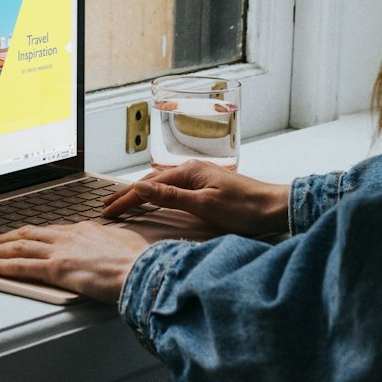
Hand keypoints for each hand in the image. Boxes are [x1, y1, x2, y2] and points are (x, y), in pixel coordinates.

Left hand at [0, 220, 150, 303]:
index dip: (29, 235)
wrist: (141, 270)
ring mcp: (60, 251)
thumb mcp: (123, 245)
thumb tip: (112, 249)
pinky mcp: (57, 268)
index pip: (49, 231)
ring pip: (19, 247)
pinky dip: (2, 267)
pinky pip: (22, 267)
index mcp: (83, 229)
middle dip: (4, 239)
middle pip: (27, 234)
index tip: (18, 238)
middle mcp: (68, 236)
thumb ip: (110, 245)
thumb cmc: (137, 262)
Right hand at [103, 160, 289, 238]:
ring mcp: (199, 176)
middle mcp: (191, 169)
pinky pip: (173, 186)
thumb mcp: (205, 205)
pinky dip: (156, 193)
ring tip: (124, 201)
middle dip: (127, 194)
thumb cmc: (244, 208)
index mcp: (188, 172)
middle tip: (107, 206)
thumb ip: (171, 197)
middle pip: (151, 182)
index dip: (125, 200)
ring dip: (140, 192)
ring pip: (161, 183)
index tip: (107, 212)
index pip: (147, 187)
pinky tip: (155, 196)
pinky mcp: (206, 184)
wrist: (274, 206)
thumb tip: (140, 187)